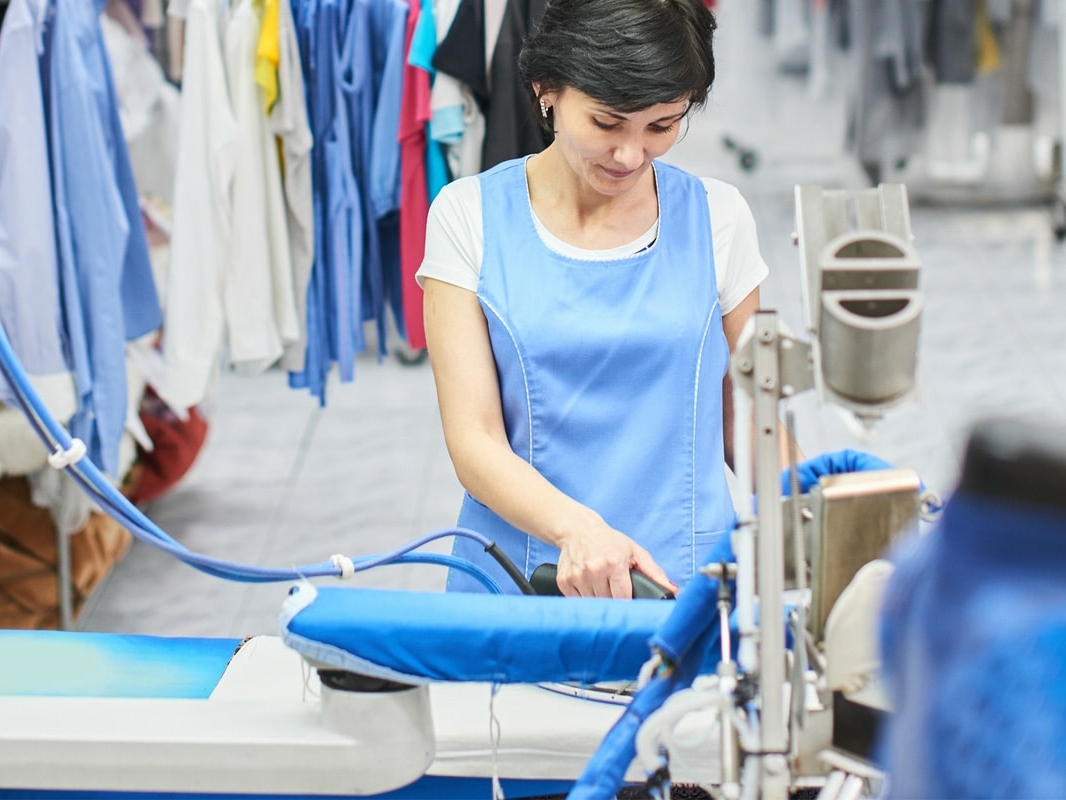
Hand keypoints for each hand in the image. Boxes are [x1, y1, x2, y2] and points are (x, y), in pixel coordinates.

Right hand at [554, 520, 674, 598]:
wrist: (577, 529)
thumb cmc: (609, 541)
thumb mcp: (635, 552)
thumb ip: (654, 572)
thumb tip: (673, 590)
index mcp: (615, 563)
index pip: (624, 599)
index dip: (628, 605)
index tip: (630, 605)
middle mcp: (594, 569)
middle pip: (608, 603)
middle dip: (614, 601)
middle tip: (614, 591)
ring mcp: (578, 575)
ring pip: (592, 605)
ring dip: (599, 600)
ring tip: (601, 586)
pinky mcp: (564, 580)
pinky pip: (577, 601)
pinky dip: (584, 598)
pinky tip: (588, 585)